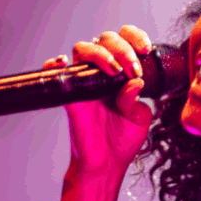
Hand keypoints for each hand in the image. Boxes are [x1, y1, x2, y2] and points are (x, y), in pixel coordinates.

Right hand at [42, 25, 154, 178]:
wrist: (107, 163)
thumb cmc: (123, 140)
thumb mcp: (139, 119)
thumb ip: (136, 100)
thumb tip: (134, 82)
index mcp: (122, 73)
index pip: (126, 41)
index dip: (135, 38)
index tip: (146, 50)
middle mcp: (102, 72)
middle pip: (106, 39)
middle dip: (122, 49)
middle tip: (132, 69)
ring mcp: (84, 81)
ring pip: (84, 48)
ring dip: (100, 54)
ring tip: (114, 71)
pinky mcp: (70, 94)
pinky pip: (55, 72)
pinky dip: (54, 64)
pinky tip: (63, 63)